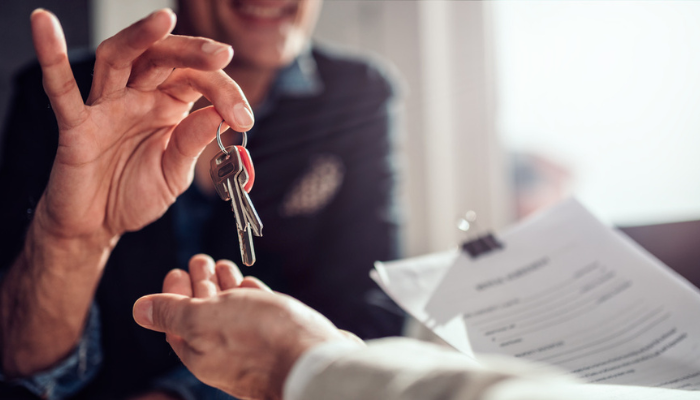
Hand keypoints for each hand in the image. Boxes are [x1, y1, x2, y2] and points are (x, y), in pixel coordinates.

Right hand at [30, 9, 252, 245]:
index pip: (198, 81)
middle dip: (193, 53)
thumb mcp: (174, 173)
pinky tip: (45, 25)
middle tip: (221, 54)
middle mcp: (138, 97)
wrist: (98, 225)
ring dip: (140, 37)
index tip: (244, 118)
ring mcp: (106, 107)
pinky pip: (61, 90)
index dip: (224, 92)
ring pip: (119, 57)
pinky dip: (52, 57)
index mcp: (169, 106)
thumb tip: (218, 114)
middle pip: (163, 58)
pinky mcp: (76, 126)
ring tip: (163, 18)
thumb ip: (191, 144)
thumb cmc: (134, 194)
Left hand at [133, 255, 356, 399]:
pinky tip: (249, 284)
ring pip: (233, 312)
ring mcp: (253, 345)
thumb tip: (139, 310)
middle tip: (199, 258)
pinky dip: (249, 297)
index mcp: (200, 352)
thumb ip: (172, 313)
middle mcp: (224, 352)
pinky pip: (258, 315)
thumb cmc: (259, 340)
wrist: (314, 361)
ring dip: (225, 286)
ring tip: (223, 265)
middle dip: (200, 284)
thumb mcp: (204, 320)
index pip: (176, 321)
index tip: (175, 270)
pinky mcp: (279, 337)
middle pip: (204, 314)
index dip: (173, 294)